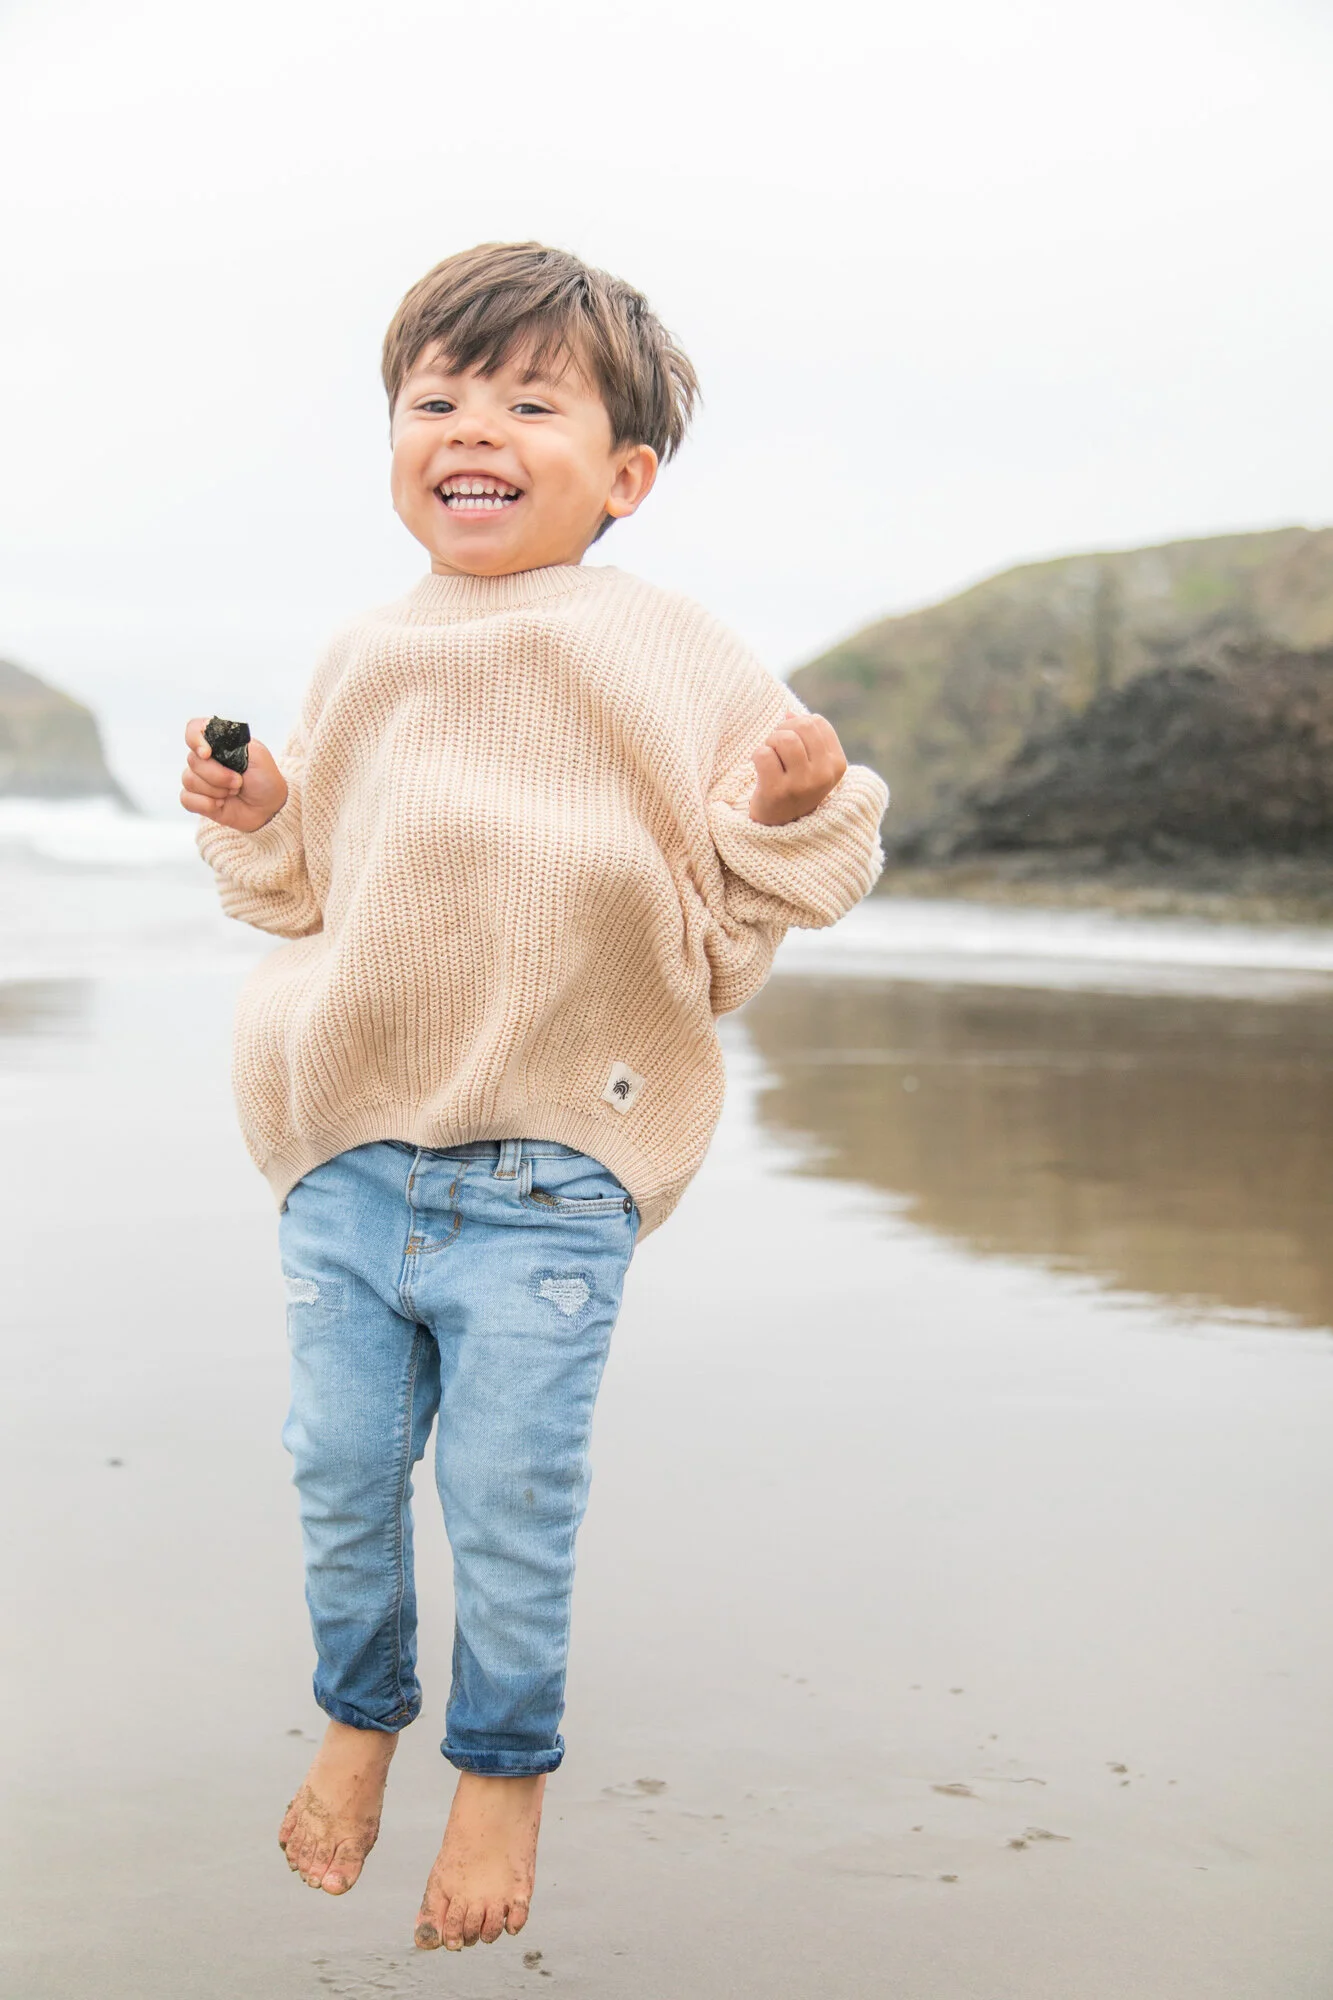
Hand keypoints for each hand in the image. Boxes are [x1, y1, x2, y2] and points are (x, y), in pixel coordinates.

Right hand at [180, 718, 288, 831]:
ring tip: (234, 792)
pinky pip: (187, 799)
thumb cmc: (265, 779)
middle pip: (193, 760)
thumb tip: (209, 741)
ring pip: (189, 780)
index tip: (207, 753)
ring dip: (216, 791)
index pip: (194, 729)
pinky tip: (221, 805)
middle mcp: (205, 759)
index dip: (195, 739)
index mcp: (218, 743)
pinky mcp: (196, 799)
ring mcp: (199, 779)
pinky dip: (206, 804)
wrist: (269, 808)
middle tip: (239, 782)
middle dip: (219, 775)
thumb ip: (233, 741)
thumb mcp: (257, 754)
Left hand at [748, 710, 847, 825]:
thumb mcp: (811, 763)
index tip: (791, 741)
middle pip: (802, 726)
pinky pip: (763, 754)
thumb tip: (789, 711)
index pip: (817, 722)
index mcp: (837, 764)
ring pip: (785, 738)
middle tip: (776, 747)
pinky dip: (757, 756)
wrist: (779, 826)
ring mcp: (801, 785)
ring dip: (770, 742)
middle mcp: (823, 775)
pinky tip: (760, 770)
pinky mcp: (777, 792)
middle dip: (783, 730)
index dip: (798, 724)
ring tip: (769, 756)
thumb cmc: (795, 787)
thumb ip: (805, 735)